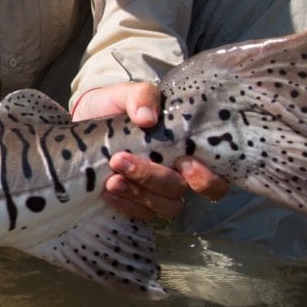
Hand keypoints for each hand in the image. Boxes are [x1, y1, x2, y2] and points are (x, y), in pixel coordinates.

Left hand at [74, 80, 229, 219]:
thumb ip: (143, 97)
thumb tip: (148, 118)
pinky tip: (107, 191)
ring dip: (138, 194)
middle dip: (154, 178)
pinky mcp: (138, 201)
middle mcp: (179, 174)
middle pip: (181, 191)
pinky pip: (141, 213)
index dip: (206, 178)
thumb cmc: (119, 105)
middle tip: (121, 161)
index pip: (217, 177)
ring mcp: (159, 191)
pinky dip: (126, 204)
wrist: (89, 117)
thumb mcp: (130, 93)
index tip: (182, 162)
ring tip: (111, 179)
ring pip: (164, 206)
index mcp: (189, 149)